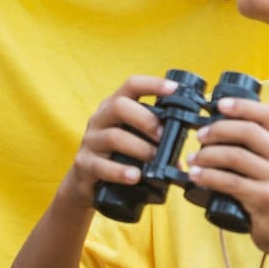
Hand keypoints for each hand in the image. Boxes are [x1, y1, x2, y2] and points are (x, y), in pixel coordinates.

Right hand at [60, 74, 176, 210]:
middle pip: (120, 106)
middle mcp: (99, 119)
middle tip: (165, 137)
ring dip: (140, 148)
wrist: (85, 183)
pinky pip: (101, 166)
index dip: (153, 84)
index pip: (131, 85)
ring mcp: (90, 141)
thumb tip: (184, 154)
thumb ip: (153, 140)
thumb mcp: (133, 140)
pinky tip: (136, 176)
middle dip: (146, 120)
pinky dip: (120, 172)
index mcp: (113, 107)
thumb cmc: (117, 157)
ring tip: (156, 161)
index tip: (174, 89)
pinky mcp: (84, 164)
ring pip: (114, 137)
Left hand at [188, 99, 268, 255]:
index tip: (219, 105)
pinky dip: (208, 176)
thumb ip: (265, 146)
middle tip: (200, 135)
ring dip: (207, 154)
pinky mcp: (266, 198)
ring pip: (235, 155)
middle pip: (248, 131)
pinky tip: (196, 175)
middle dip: (218, 129)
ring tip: (193, 158)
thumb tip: (223, 123)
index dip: (242, 105)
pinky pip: (230, 181)